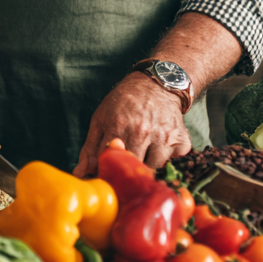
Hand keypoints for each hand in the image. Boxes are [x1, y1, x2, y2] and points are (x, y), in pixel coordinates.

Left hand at [73, 73, 190, 177]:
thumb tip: (80, 174)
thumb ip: (89, 149)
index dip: (106, 173)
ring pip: (154, 171)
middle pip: (133, 170)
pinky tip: (159, 152)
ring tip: (142, 157)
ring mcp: (165, 138)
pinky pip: (174, 166)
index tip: (105, 176)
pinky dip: (166, 165)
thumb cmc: (123, 104)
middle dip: (126, 175)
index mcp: (118, 126)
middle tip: (124, 172)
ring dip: (147, 170)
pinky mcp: (182, 142)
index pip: (109, 163)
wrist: (155, 85)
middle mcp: (143, 132)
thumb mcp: (100, 119)